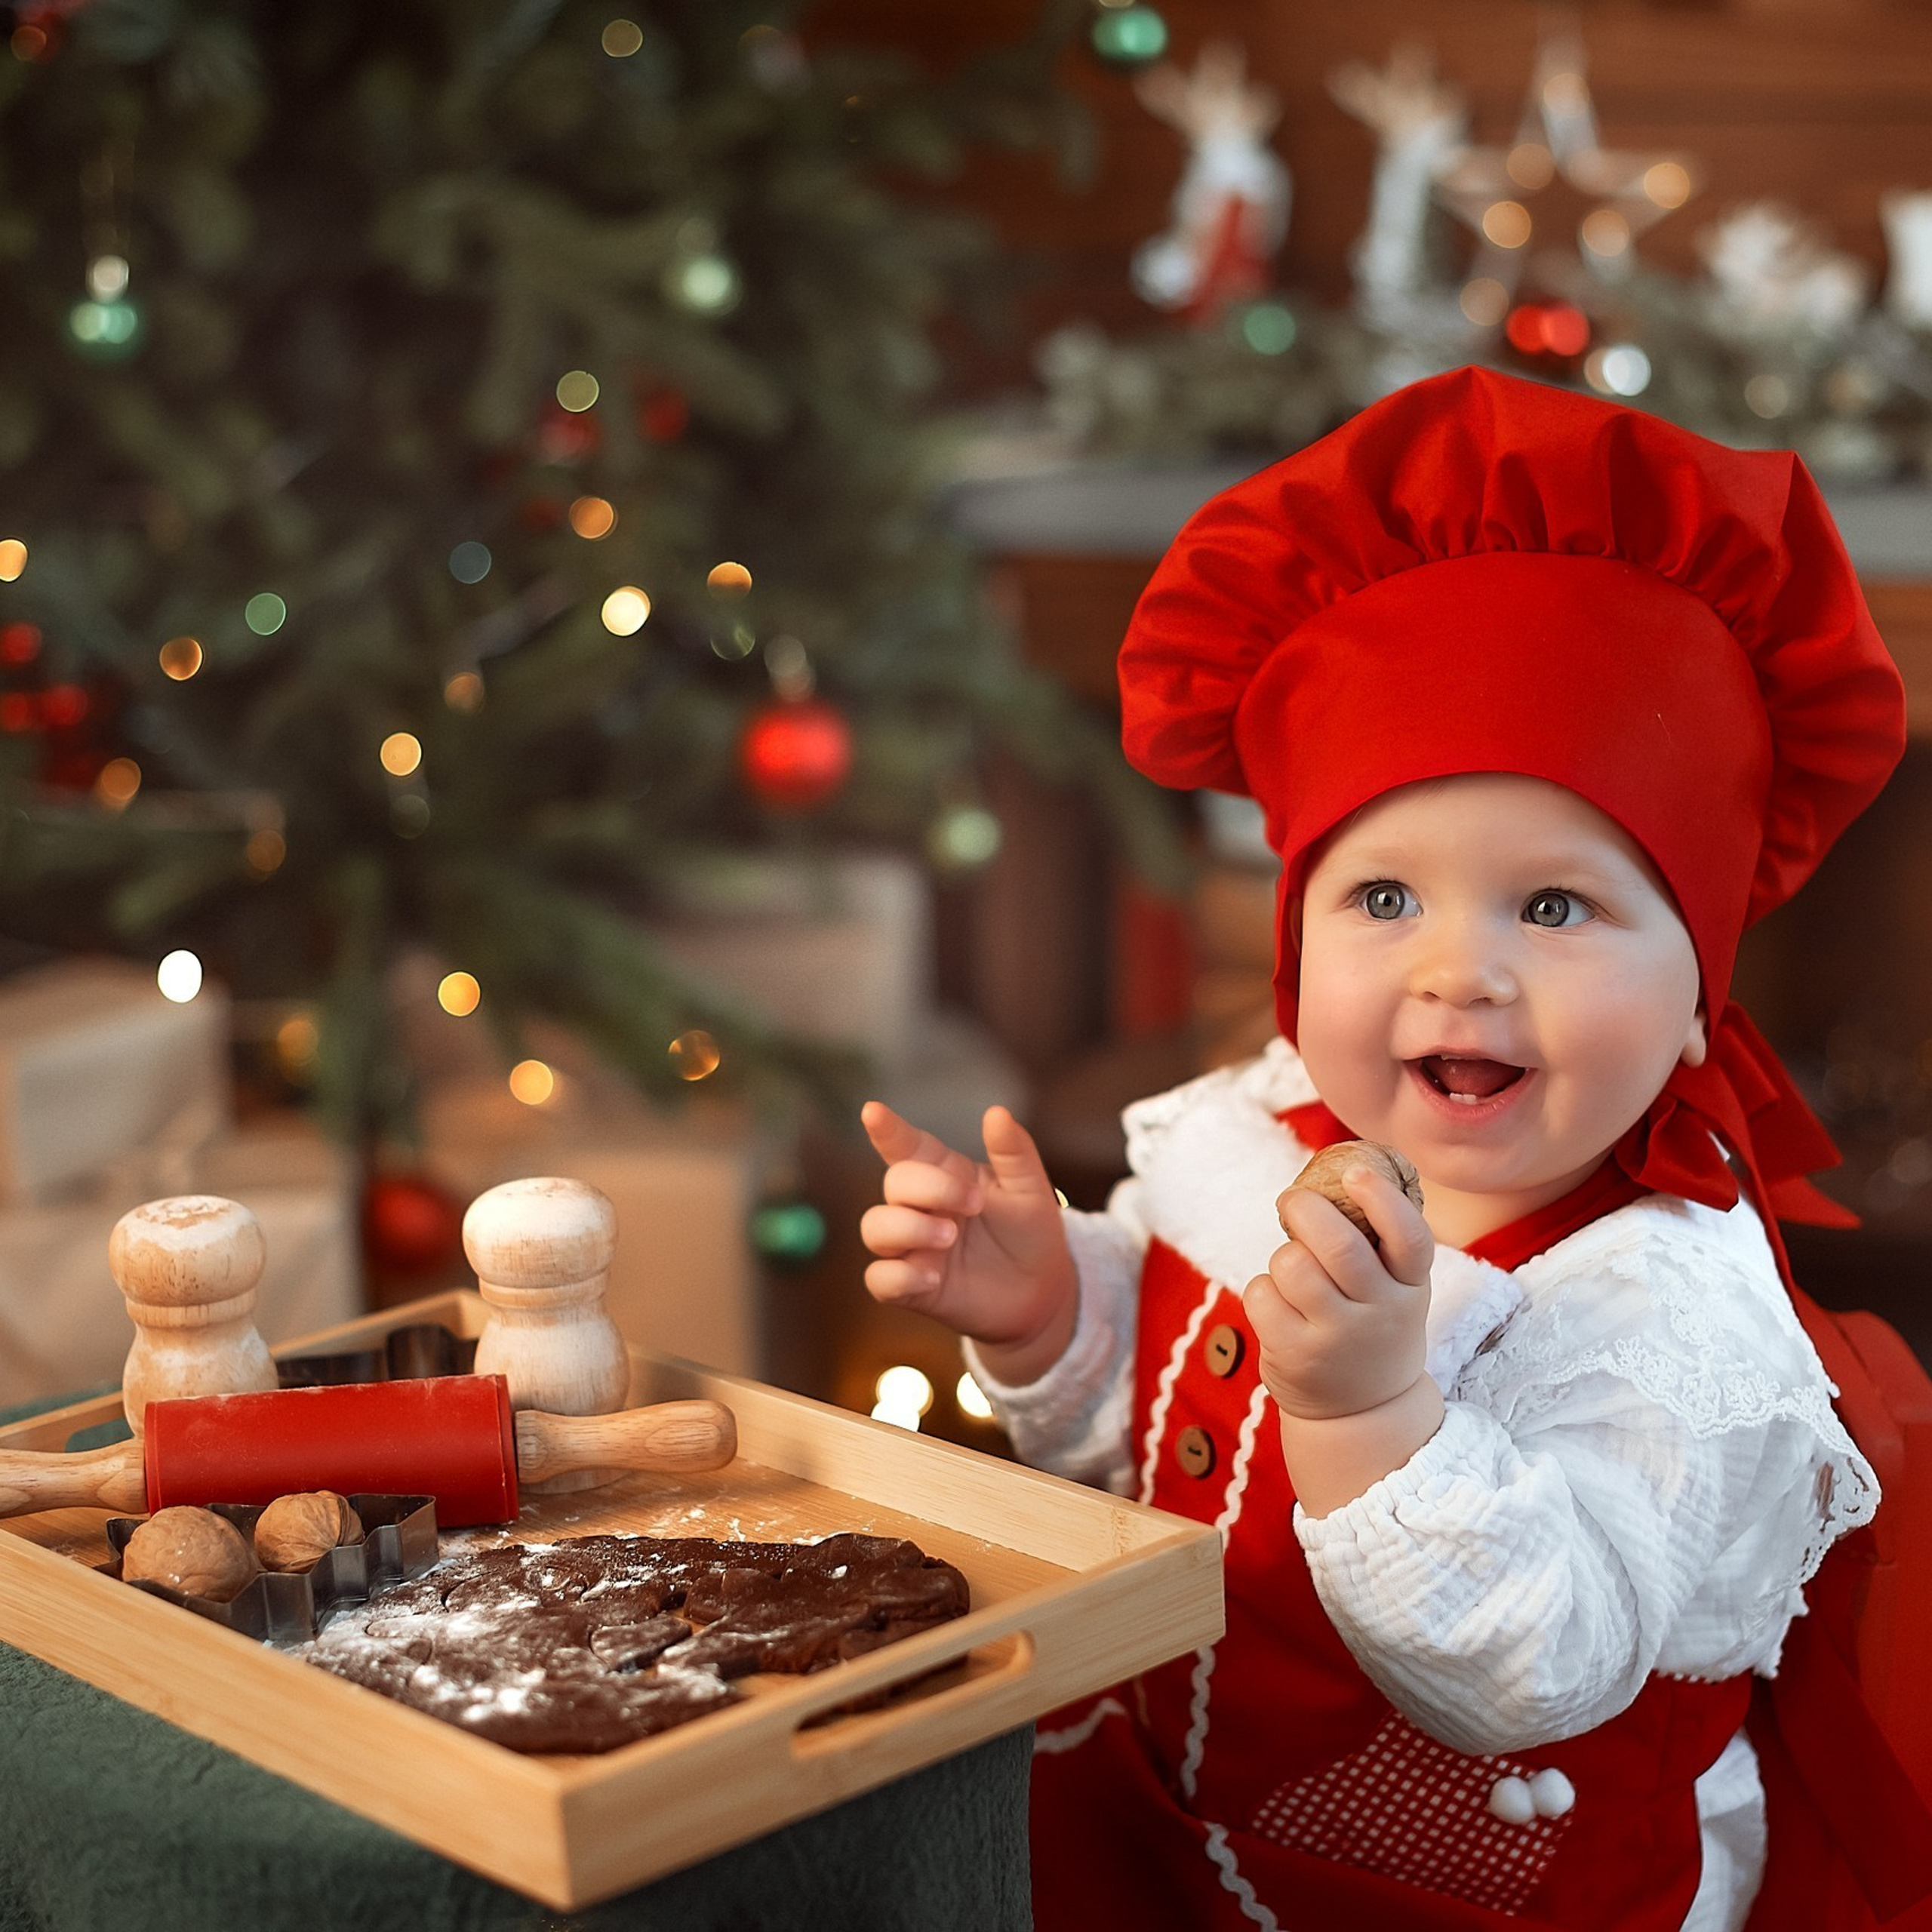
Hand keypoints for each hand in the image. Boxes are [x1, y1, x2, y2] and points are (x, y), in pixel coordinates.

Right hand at [859, 1102, 1077, 1382]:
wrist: (1041, 1292)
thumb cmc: (1030, 1233)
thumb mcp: (1030, 1190)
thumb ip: (1013, 1152)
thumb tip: (997, 1112)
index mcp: (943, 1174)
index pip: (907, 1146)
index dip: (887, 1129)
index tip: (872, 1112)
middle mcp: (919, 1207)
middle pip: (895, 1183)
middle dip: (930, 1188)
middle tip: (974, 1204)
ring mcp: (911, 1248)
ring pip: (875, 1228)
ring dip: (908, 1228)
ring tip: (950, 1237)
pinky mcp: (910, 1287)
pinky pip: (879, 1280)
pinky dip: (899, 1276)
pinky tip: (933, 1277)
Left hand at [1241, 1161, 1433, 1422]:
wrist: (1363, 1411)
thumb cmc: (1372, 1323)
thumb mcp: (1396, 1289)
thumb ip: (1378, 1242)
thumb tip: (1344, 1166)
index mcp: (1411, 1286)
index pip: (1409, 1238)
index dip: (1382, 1200)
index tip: (1355, 1173)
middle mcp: (1380, 1312)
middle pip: (1339, 1247)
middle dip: (1305, 1209)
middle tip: (1293, 1201)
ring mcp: (1337, 1338)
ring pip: (1292, 1265)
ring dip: (1283, 1256)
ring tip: (1293, 1270)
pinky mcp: (1296, 1354)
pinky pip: (1261, 1294)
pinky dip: (1262, 1289)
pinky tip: (1279, 1306)